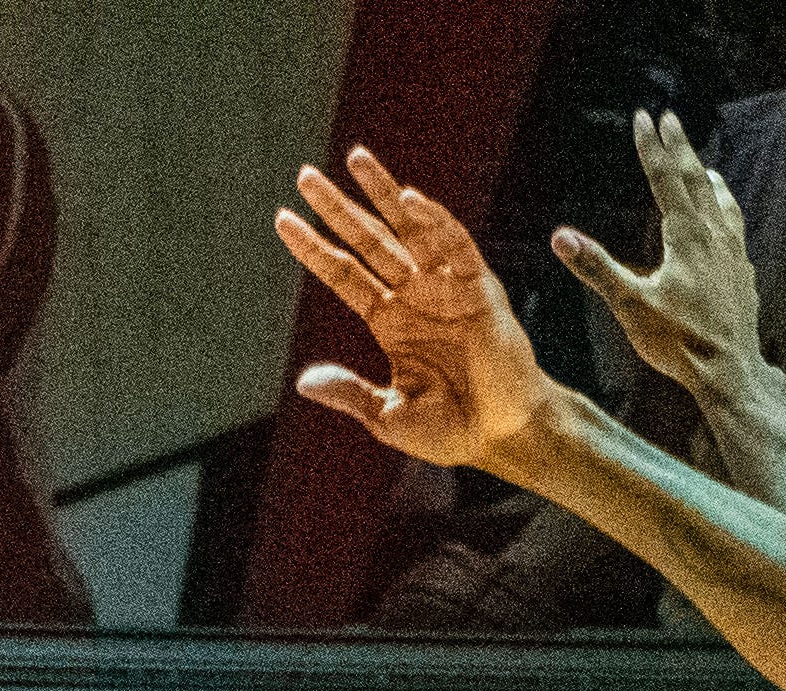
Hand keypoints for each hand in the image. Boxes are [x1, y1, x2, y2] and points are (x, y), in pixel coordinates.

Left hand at [281, 147, 565, 471]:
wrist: (502, 437)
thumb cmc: (451, 430)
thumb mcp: (388, 416)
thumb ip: (350, 393)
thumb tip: (304, 381)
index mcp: (389, 321)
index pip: (343, 275)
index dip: (314, 248)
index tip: (282, 219)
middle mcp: (414, 296)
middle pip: (369, 241)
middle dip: (338, 208)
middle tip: (304, 175)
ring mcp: (446, 287)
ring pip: (409, 229)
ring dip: (382, 193)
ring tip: (353, 159)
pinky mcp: (479, 288)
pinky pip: (455, 246)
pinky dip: (434, 220)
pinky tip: (408, 197)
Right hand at [546, 113, 760, 405]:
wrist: (730, 370)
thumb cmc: (678, 342)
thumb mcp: (629, 305)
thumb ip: (596, 268)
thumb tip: (560, 237)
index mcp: (687, 235)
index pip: (666, 178)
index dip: (652, 147)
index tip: (644, 117)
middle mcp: (715, 235)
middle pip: (696, 179)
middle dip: (680, 147)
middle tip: (670, 119)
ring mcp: (733, 252)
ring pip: (721, 201)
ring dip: (708, 178)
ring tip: (704, 166)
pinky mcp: (743, 273)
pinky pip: (735, 228)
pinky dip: (727, 211)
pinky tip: (726, 221)